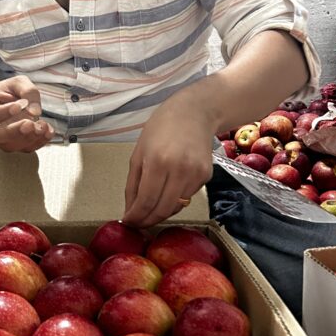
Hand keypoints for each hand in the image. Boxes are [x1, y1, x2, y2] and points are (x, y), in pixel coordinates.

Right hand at [0, 75, 53, 152]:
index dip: (2, 112)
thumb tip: (35, 112)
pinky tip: (48, 131)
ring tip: (42, 125)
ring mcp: (1, 140)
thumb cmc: (6, 92)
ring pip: (12, 145)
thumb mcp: (16, 83)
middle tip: (30, 123)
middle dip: (15, 131)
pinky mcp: (16, 145)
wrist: (3, 103)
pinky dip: (39, 141)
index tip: (19, 105)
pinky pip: (26, 149)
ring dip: (29, 137)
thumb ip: (27, 91)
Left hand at [123, 90, 213, 227]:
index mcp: (157, 162)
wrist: (194, 113)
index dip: (136, 217)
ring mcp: (195, 174)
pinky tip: (169, 189)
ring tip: (151, 207)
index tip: (129, 222)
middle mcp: (179, 170)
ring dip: (161, 211)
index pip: (146, 202)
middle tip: (138, 223)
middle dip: (147, 220)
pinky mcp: (206, 176)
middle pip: (162, 209)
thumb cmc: (161, 129)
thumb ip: (133, 185)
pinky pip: (187, 197)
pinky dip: (175, 199)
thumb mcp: (139, 153)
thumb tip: (130, 211)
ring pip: (176, 207)